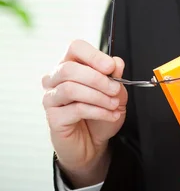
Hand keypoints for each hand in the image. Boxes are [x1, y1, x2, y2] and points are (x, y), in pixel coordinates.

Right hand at [42, 39, 127, 187]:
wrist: (93, 143)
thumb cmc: (100, 113)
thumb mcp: (115, 91)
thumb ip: (115, 75)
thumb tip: (116, 62)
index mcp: (70, 64)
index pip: (75, 48)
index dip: (93, 55)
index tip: (110, 67)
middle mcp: (56, 78)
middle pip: (70, 68)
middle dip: (97, 79)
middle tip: (116, 89)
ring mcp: (51, 98)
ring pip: (70, 88)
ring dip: (98, 96)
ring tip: (114, 104)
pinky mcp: (53, 118)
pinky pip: (75, 109)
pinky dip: (98, 111)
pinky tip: (110, 115)